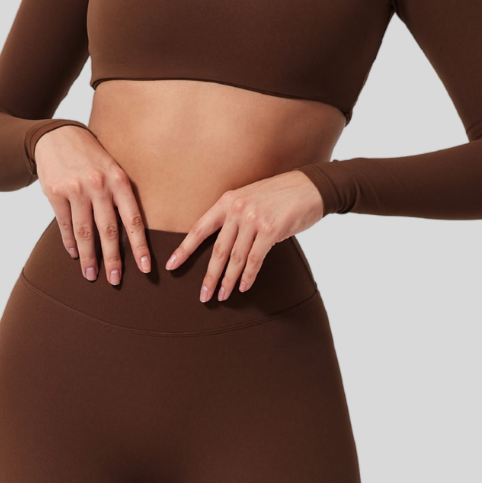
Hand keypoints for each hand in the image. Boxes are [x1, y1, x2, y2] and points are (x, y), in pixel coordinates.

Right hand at [34, 126, 149, 283]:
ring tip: (91, 275)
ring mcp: (75, 189)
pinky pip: (65, 224)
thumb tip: (130, 232)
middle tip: (116, 280)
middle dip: (113, 259)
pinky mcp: (55, 193)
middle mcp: (98, 186)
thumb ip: (120, 196)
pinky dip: (69, 242)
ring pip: (84, 232)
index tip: (145, 268)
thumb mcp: (112, 169)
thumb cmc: (91, 157)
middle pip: (108, 231)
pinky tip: (74, 254)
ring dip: (88, 257)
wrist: (57, 136)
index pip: (133, 220)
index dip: (139, 246)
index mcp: (119, 181)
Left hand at [165, 170, 324, 301]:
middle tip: (203, 295)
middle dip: (210, 276)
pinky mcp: (271, 229)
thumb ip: (233, 217)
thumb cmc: (279, 196)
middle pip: (218, 250)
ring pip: (236, 258)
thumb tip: (221, 245)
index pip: (200, 228)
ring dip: (228, 281)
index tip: (171, 265)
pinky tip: (244, 287)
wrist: (309, 187)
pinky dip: (248, 276)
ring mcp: (254, 219)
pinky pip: (255, 259)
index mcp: (227, 201)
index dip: (184, 249)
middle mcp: (237, 209)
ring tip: (222, 296)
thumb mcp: (249, 198)